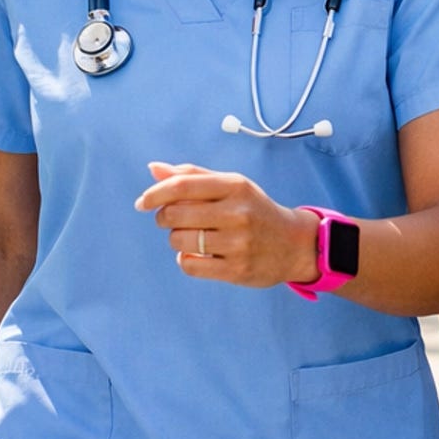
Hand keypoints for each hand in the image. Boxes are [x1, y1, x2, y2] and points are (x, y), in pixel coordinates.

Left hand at [134, 163, 319, 289]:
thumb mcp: (232, 186)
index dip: (155, 194)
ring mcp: (239, 243)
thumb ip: (193, 176)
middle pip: (175, 214)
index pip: (182, 185)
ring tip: (191, 237)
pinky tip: (198, 254)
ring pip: (179, 241)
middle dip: (164, 218)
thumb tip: (153, 169)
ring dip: (176, 239)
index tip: (142, 203)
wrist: (295, 244)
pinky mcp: (237, 269)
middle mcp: (238, 213)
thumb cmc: (254, 210)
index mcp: (236, 186)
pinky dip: (186, 259)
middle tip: (172, 220)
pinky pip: (190, 265)